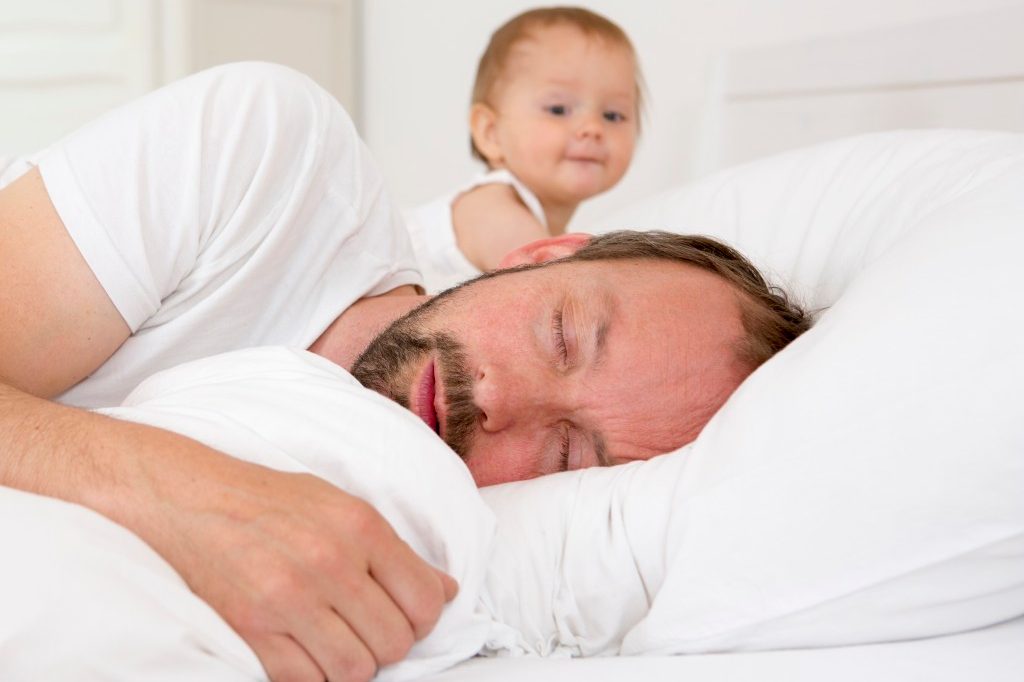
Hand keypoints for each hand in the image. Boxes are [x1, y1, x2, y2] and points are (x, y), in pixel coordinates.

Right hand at [143, 458, 457, 681]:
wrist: (192, 500)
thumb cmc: (272, 501)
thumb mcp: (343, 506)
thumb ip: (396, 550)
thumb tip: (445, 591)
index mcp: (361, 527)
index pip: (425, 601)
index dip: (423, 620)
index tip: (405, 616)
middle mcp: (330, 563)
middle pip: (395, 642)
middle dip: (388, 644)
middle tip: (366, 629)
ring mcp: (288, 600)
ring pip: (357, 670)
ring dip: (352, 663)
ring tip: (337, 641)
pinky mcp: (252, 630)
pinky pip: (307, 680)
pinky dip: (313, 674)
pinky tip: (305, 650)